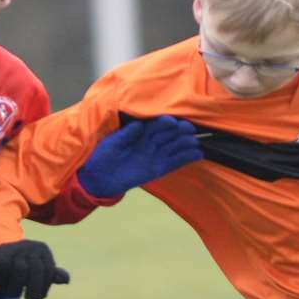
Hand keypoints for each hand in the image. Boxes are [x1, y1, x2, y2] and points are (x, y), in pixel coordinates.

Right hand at [0, 240, 69, 298]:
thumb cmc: (21, 266)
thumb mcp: (38, 270)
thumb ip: (51, 275)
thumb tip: (66, 279)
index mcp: (42, 250)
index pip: (49, 270)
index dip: (46, 286)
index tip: (41, 296)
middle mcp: (29, 246)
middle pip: (36, 270)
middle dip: (34, 289)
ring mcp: (14, 248)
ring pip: (20, 270)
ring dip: (16, 287)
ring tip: (13, 293)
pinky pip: (3, 270)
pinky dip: (3, 280)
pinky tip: (1, 284)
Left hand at [77, 115, 203, 197]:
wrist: (100, 176)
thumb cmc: (104, 154)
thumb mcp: (113, 142)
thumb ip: (126, 134)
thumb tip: (138, 125)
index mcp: (141, 131)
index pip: (156, 124)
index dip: (164, 122)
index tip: (171, 121)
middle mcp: (151, 141)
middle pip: (169, 134)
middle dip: (180, 131)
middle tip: (190, 129)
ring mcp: (157, 155)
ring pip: (176, 146)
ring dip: (186, 144)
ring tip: (195, 142)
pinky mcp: (159, 168)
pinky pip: (176, 162)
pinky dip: (187, 158)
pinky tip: (198, 154)